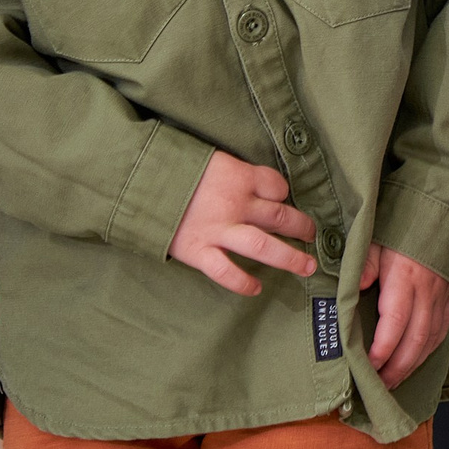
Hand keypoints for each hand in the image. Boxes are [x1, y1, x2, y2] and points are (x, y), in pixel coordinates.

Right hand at [167, 150, 316, 295]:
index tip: (283, 201)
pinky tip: (256, 289)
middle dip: (301, 228)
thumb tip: (258, 187)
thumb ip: (236, 174)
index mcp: (240, 176)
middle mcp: (236, 204)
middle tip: (312, 235)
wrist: (136, 181)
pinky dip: (243, 282)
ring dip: (290, 258)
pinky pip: (226, 272)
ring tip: (307, 266)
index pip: (277, 186)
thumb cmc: (173, 167)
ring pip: (264, 247)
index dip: (284, 194)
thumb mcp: (212, 159)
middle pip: (280, 217)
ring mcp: (218, 230)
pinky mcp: (198, 251)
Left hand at [360, 243, 448, 387]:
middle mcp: (426, 291)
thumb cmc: (400, 229)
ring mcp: (441, 296)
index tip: (368, 366)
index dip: (383, 349)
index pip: (395, 322)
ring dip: (412, 365)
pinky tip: (416, 361)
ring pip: (430, 340)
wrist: (438, 214)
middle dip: (397, 368)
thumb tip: (355, 288)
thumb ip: (365, 266)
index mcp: (405, 277)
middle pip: (415, 339)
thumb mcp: (375, 242)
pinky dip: (429, 351)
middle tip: (378, 386)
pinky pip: (442, 331)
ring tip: (393, 382)